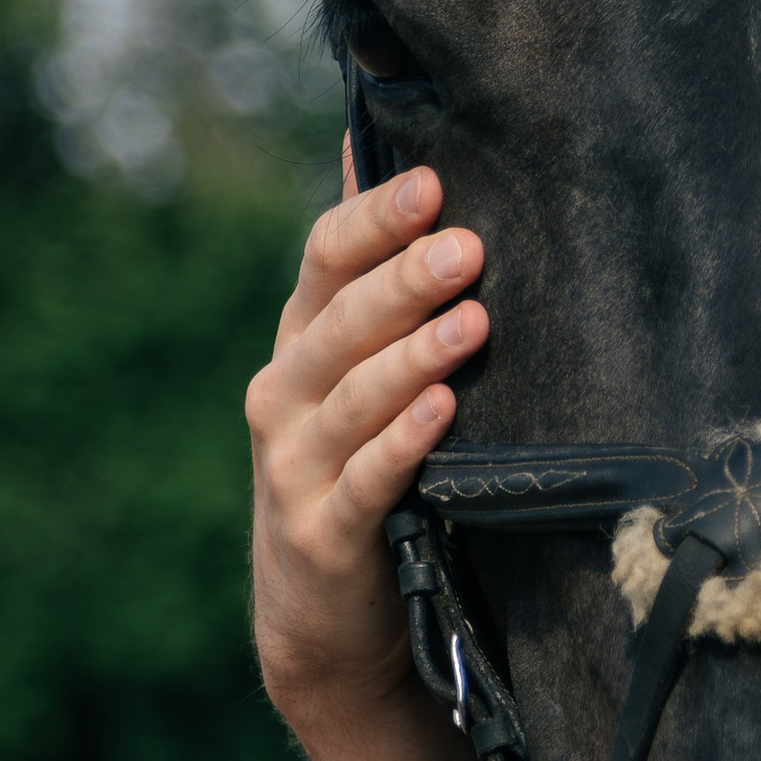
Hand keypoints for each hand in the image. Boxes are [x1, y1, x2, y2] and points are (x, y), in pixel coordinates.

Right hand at [247, 151, 487, 724]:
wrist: (322, 616)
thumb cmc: (356, 464)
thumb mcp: (353, 370)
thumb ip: (365, 271)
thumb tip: (369, 144)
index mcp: (301, 342)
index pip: (326, 258)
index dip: (376, 219)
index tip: (436, 180)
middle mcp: (286, 393)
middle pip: (343, 321)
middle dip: (405, 280)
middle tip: (468, 247)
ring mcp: (296, 465)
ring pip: (355, 397)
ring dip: (415, 357)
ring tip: (474, 322)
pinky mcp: (323, 533)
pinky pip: (368, 479)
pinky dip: (404, 444)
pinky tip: (444, 411)